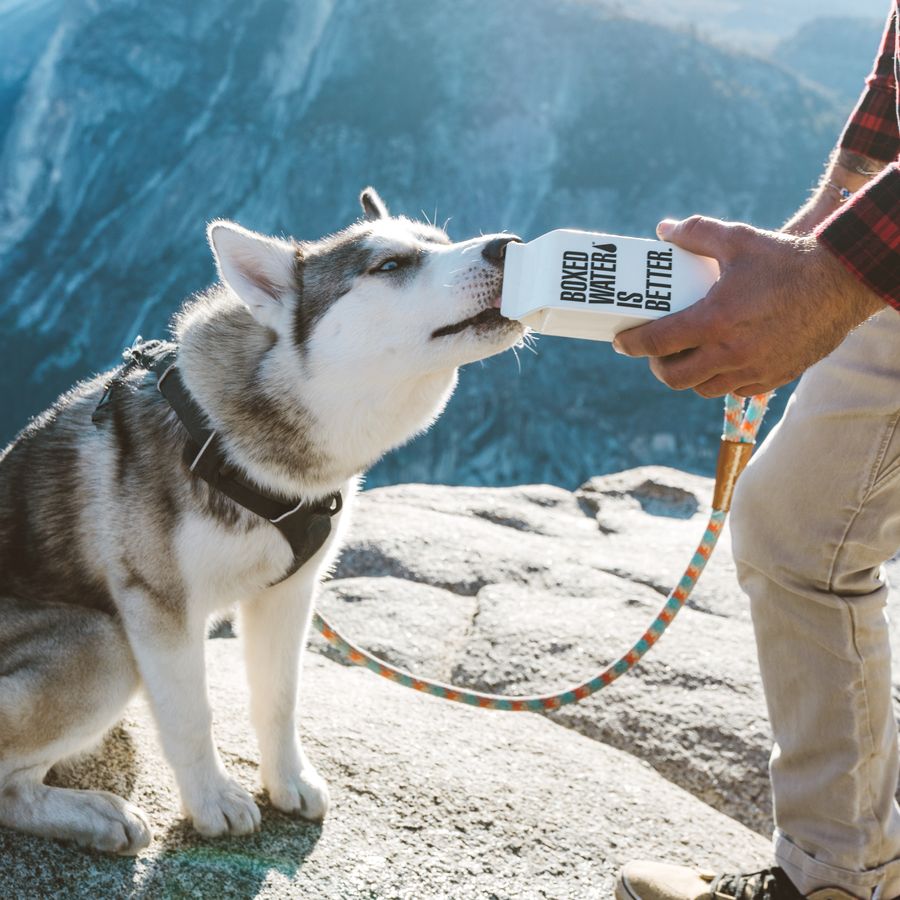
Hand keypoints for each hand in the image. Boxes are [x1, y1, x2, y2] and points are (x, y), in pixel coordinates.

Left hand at [612, 216, 884, 396]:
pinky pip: (733, 390)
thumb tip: (663, 231)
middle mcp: (731, 352)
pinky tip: (718, 360)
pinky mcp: (773, 377)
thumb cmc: (786, 260)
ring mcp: (753, 369)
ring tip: (685, 356)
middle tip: (654, 351)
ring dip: (687, 375)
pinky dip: (718, 380)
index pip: (658, 342)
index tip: (621, 342)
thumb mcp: (738, 239)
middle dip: (657, 366)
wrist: (842, 283)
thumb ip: (696, 233)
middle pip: (674, 377)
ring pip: (703, 388)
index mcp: (716, 320)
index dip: (633, 344)